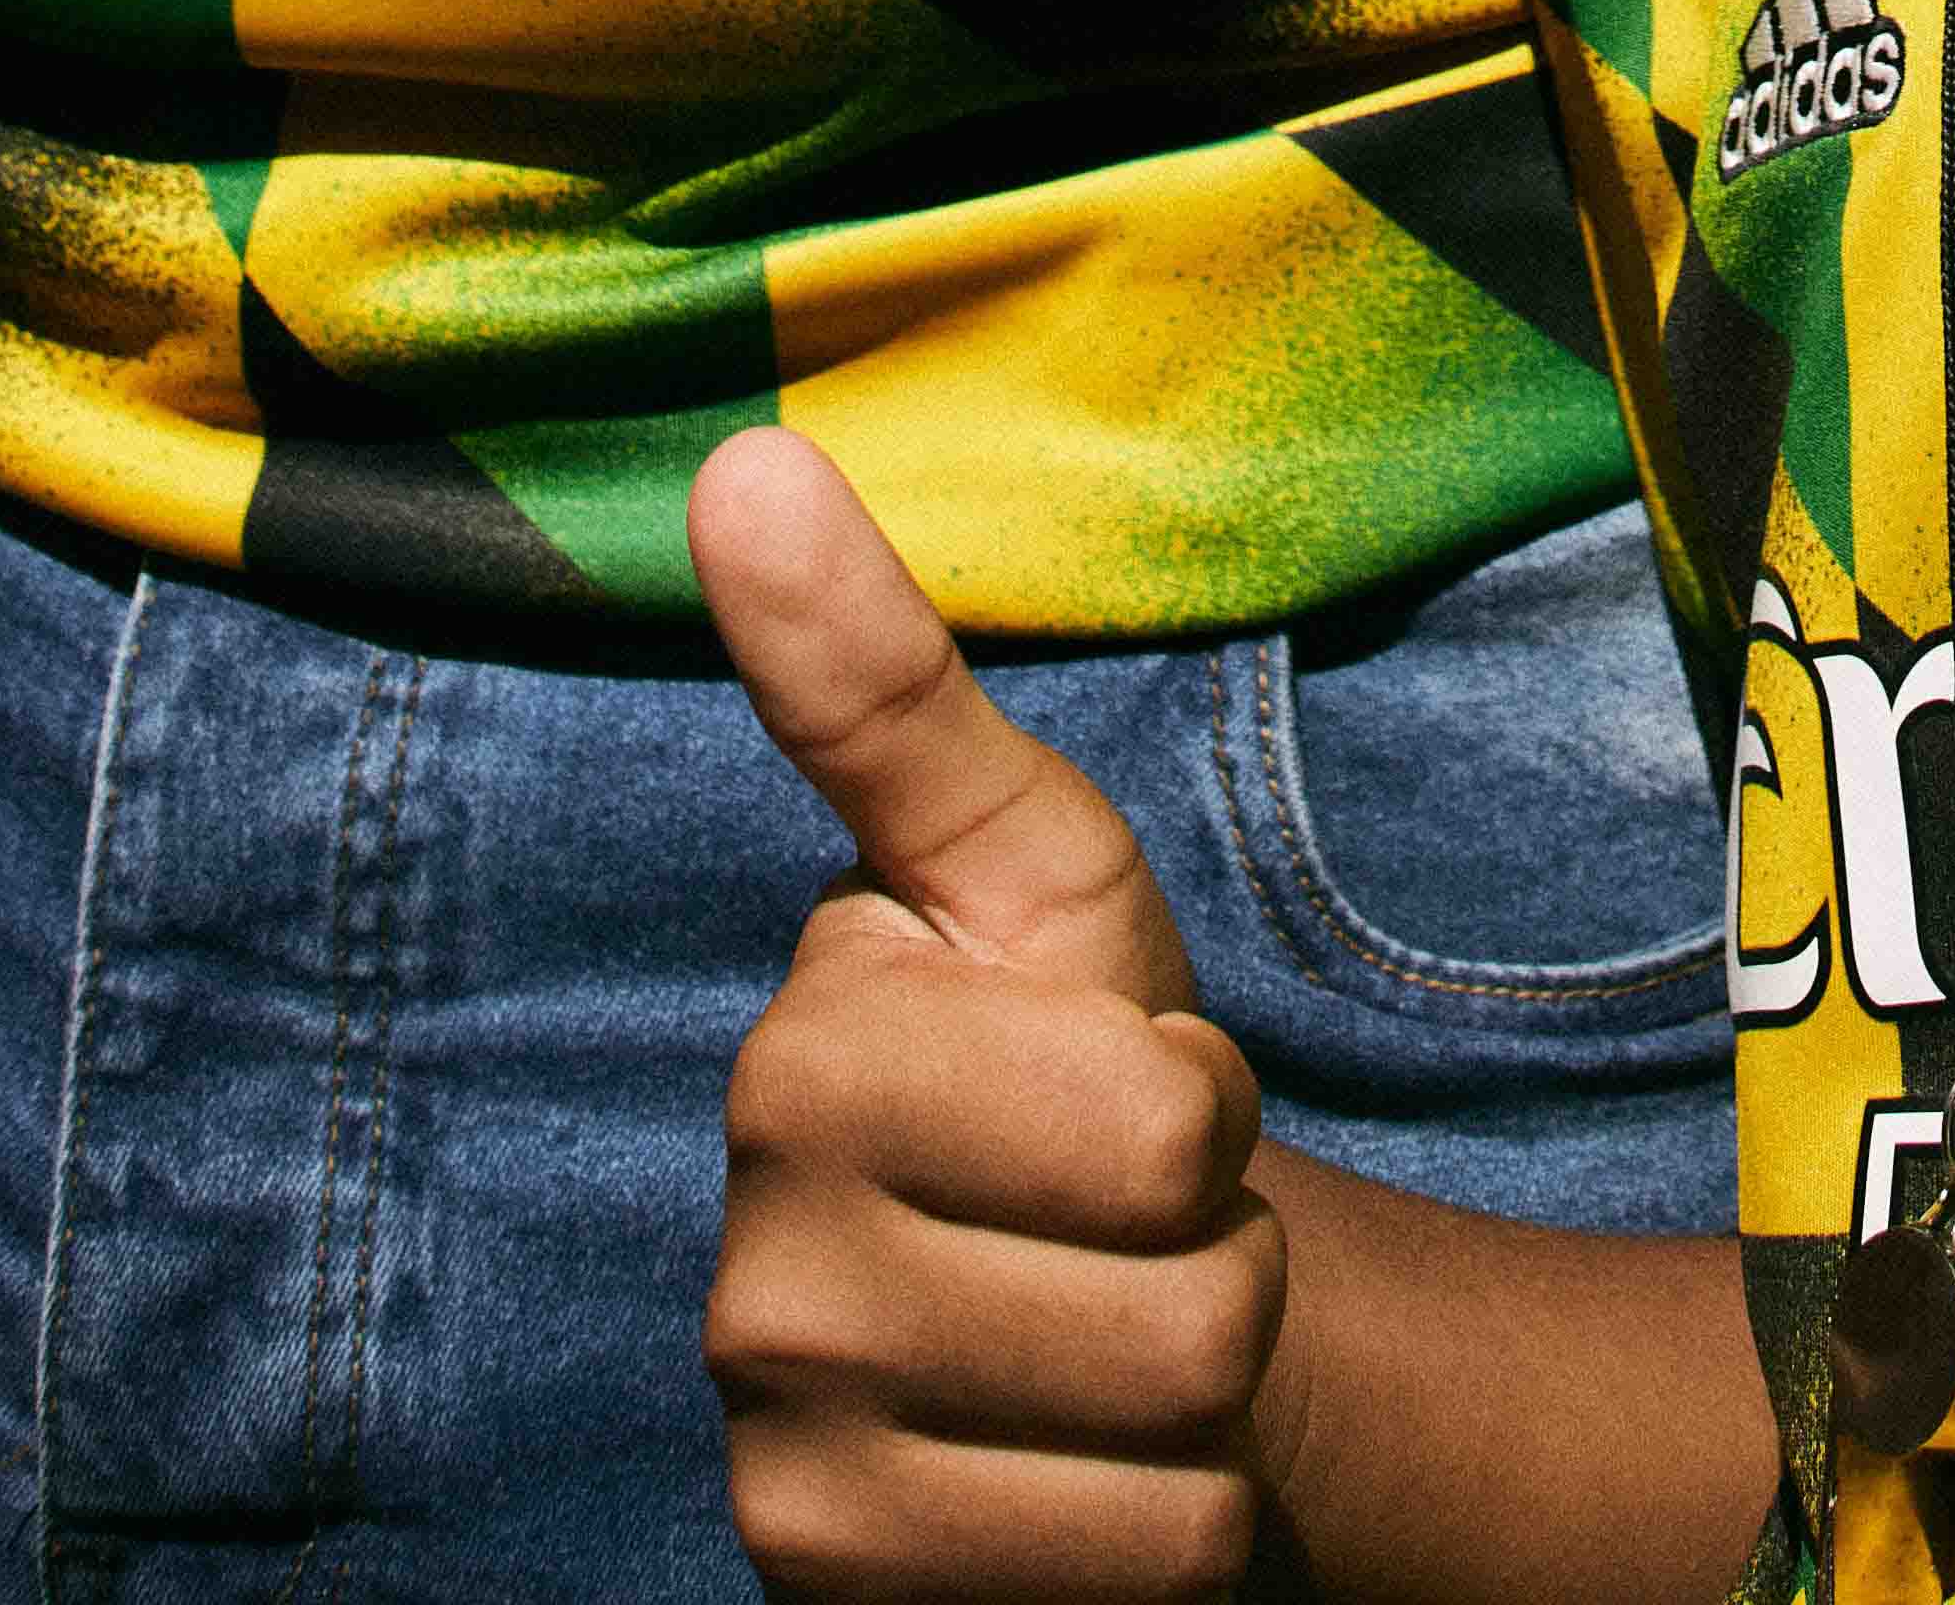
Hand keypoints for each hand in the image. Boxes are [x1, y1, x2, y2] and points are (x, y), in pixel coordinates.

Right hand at [698, 428, 1293, 1597]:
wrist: (1094, 1317)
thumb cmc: (1074, 1063)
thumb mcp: (1025, 866)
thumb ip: (884, 684)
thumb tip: (741, 462)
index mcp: (800, 1057)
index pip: (1158, 1121)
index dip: (1200, 1097)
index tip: (1119, 1075)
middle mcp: (755, 1267)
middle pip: (1179, 1294)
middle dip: (1213, 1250)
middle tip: (1127, 1223)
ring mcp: (788, 1451)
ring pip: (1172, 1443)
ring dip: (1201, 1398)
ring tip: (1114, 1335)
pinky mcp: (828, 1595)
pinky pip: (1138, 1575)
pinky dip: (1166, 1530)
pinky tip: (1082, 1473)